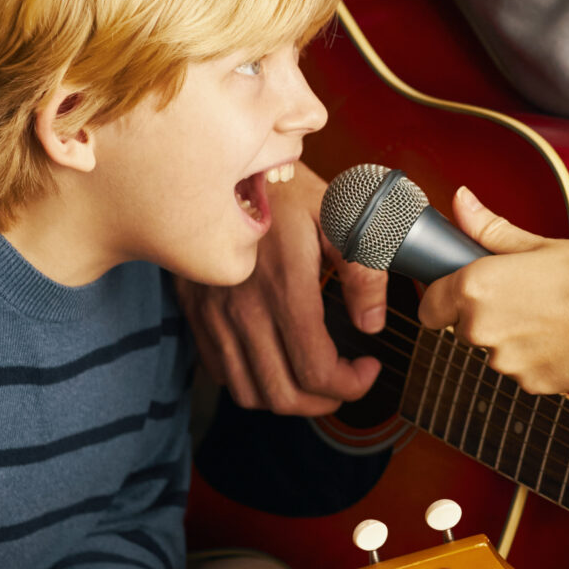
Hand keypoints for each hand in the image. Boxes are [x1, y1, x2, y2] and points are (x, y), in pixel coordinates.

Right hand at [182, 164, 385, 416]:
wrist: (221, 166)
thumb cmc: (287, 185)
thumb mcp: (340, 213)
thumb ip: (363, 269)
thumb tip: (372, 323)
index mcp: (283, 286)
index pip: (315, 369)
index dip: (350, 385)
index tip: (369, 368)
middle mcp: (243, 308)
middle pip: (283, 394)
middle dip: (324, 402)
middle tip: (347, 382)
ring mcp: (213, 314)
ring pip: (249, 392)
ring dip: (288, 398)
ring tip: (315, 379)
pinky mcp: (196, 312)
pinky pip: (221, 371)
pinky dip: (253, 382)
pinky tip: (277, 360)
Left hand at [416, 188, 568, 406]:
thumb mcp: (543, 244)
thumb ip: (491, 229)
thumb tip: (462, 200)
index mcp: (477, 287)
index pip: (430, 305)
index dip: (444, 297)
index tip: (466, 289)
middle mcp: (481, 328)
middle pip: (463, 327)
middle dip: (487, 314)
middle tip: (528, 295)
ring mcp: (505, 362)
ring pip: (494, 349)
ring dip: (513, 336)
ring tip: (554, 315)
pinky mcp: (530, 384)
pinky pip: (522, 368)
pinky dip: (536, 356)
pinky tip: (565, 337)